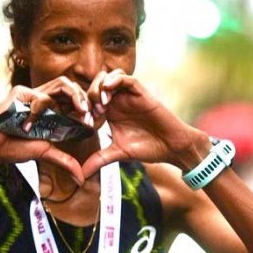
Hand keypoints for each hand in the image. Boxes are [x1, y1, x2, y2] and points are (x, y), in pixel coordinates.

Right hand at [0, 83, 90, 184]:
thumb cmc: (15, 147)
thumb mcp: (46, 152)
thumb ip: (64, 161)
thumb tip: (82, 179)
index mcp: (53, 109)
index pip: (75, 100)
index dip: (87, 107)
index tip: (93, 120)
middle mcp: (45, 99)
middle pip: (72, 88)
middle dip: (85, 98)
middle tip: (89, 113)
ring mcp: (33, 93)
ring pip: (62, 84)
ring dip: (74, 96)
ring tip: (81, 110)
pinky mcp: (21, 93)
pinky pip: (40, 97)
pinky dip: (41, 110)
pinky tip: (35, 125)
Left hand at [82, 69, 209, 176]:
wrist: (171, 148)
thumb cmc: (147, 148)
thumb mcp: (118, 153)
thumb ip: (99, 160)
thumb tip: (81, 175)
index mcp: (109, 112)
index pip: (89, 101)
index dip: (82, 109)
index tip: (83, 123)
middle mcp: (118, 101)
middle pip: (96, 85)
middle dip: (88, 96)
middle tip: (92, 113)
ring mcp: (129, 95)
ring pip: (108, 77)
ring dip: (100, 86)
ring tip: (101, 104)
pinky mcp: (141, 92)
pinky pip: (126, 78)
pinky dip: (115, 79)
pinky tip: (108, 90)